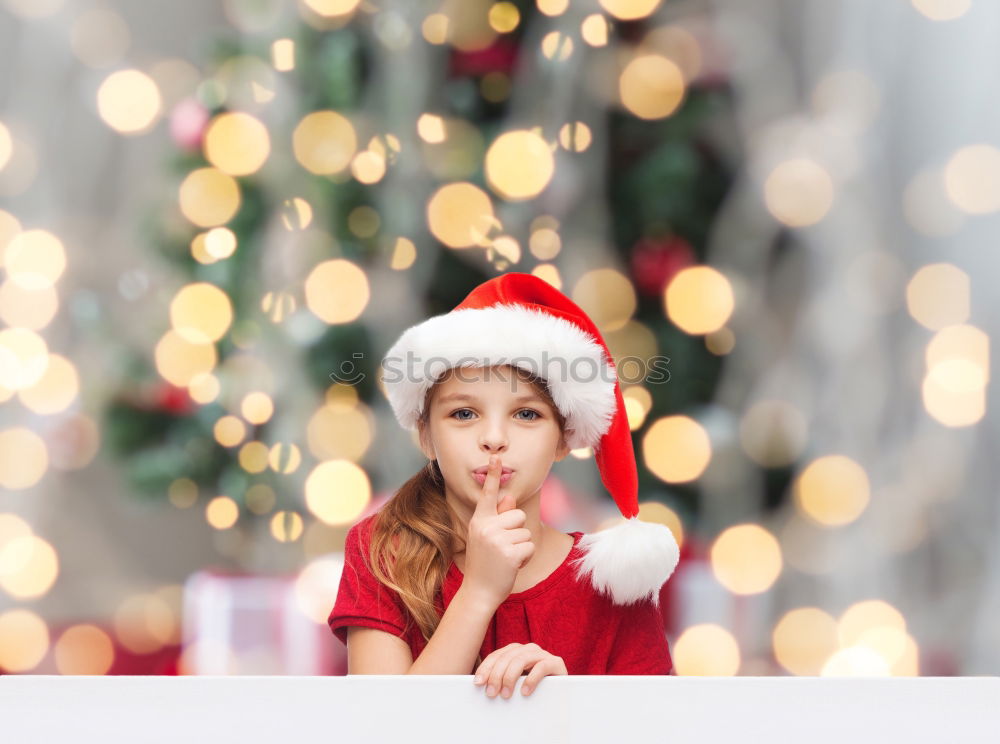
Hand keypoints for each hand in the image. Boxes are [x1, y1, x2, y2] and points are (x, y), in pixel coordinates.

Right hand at [462, 454, 534, 608]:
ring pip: (526, 531)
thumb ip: (498, 517)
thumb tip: (509, 497)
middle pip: (518, 514)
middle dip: (517, 530)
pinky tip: (512, 565)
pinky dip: (526, 557)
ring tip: (506, 558)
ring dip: (522, 546)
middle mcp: (486, 527)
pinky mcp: (511, 553)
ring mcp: (497, 540)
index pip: (488, 495)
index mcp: (479, 520)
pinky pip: (530, 546)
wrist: (478, 592)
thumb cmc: (484, 563)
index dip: (493, 475)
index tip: (496, 457)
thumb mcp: (486, 537)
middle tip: (503, 548)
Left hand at [472, 642, 566, 697]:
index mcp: (516, 651)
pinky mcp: (556, 663)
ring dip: (510, 678)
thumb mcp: (514, 684)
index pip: (497, 655)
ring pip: (521, 660)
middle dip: (496, 675)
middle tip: (491, 693)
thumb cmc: (533, 690)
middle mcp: (528, 649)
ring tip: (506, 695)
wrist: (562, 693)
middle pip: (507, 657)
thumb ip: (501, 680)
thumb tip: (479, 686)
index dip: (486, 668)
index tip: (478, 682)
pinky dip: (531, 679)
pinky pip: (541, 667)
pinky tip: (524, 692)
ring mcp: (542, 654)